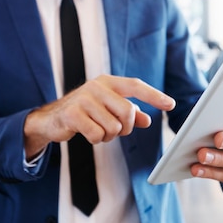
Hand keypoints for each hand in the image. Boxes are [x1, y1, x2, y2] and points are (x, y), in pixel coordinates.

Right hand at [24, 75, 174, 156]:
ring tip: (97, 130)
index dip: (154, 95)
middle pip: (128, 111)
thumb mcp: (107, 109)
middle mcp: (96, 86)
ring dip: (108, 135)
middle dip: (125, 127)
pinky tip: (87, 133)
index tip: (170, 104)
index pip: (135, 86)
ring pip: (113, 127)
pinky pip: (97, 135)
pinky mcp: (72, 114)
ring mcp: (83, 99)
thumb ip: (128, 113)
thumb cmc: (84, 112)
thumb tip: (147, 120)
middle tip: (116, 130)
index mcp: (107, 82)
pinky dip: (96, 140)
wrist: (51, 118)